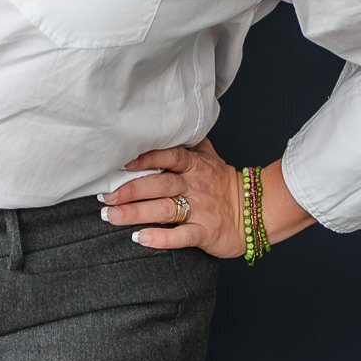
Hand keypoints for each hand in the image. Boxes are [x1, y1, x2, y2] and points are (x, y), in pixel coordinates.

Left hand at [100, 139, 317, 257]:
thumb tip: (169, 122)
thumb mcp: (209, 157)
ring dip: (136, 214)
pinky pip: (181, 236)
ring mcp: (201, 210)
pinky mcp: (206, 233)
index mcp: (194, 165)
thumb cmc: (223, 184)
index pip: (169, 157)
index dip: (145, 158)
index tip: (121, 163)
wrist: (255, 211)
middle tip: (105, 196)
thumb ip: (187, 142)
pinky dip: (161, 238)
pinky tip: (140, 238)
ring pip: (165, 210)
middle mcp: (195, 186)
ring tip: (111, 216)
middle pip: (159, 185)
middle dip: (130, 190)